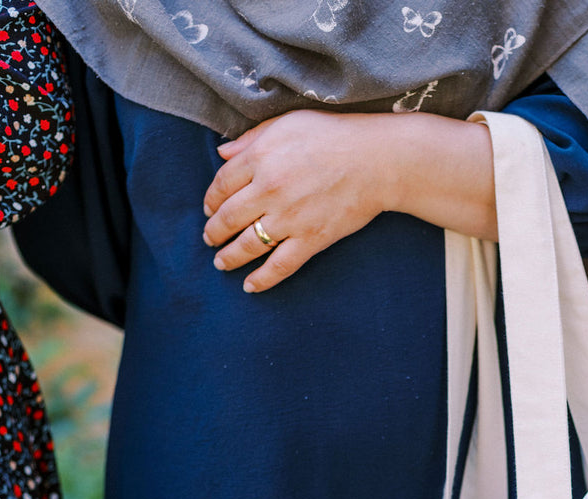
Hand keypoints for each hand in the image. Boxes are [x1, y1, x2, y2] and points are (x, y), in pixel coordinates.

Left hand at [202, 110, 395, 292]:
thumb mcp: (287, 123)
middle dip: (214, 232)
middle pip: (227, 218)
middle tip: (210, 238)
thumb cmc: (335, 135)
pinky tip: (249, 286)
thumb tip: (221, 153)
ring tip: (221, 262)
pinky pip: (279, 265)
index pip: (221, 184)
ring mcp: (289, 218)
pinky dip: (262, 279)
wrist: (378, 160)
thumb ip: (251, 139)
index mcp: (260, 157)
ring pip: (247, 245)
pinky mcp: (311, 239)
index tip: (209, 209)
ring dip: (229, 257)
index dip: (211, 200)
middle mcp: (269, 189)